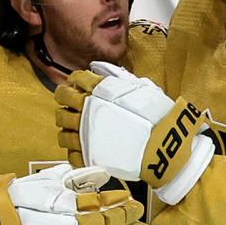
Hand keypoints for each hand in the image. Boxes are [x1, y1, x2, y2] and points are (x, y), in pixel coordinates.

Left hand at [56, 61, 213, 204]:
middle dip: (65, 99)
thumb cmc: (156, 115)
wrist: (163, 144)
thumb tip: (98, 68)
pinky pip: (71, 153)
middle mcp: (87, 110)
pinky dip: (74, 150)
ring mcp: (84, 134)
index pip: (76, 79)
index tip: (76, 85)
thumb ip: (116, 77)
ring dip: (66, 126)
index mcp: (99, 90)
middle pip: (63, 100)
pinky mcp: (88, 156)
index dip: (74, 81)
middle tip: (71, 104)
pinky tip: (82, 147)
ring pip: (62, 129)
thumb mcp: (139, 87)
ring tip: (76, 128)